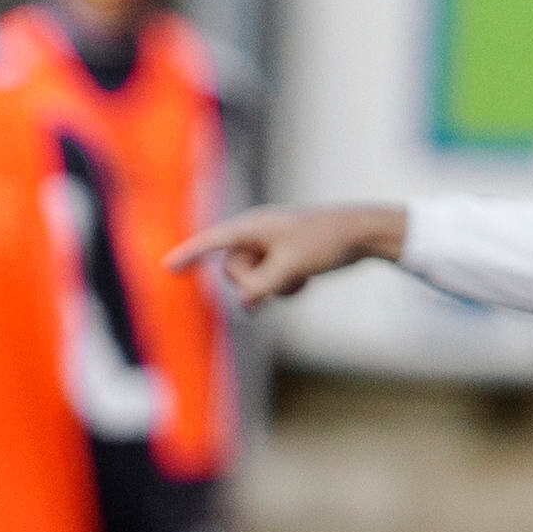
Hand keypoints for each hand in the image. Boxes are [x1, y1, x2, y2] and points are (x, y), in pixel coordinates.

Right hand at [165, 202, 405, 308]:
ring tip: (297, 280)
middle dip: (252, 283)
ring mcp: (270, 246)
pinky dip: (281, 286)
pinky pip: (267, 280)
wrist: (365, 233)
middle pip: (232, 269)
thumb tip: (245, 304)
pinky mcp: (283, 256)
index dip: (188, 255)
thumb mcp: (290, 269)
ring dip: (270, 287)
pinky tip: (303, 280)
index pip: (211, 242)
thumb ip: (260, 289)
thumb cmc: (326, 241)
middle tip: (281, 282)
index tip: (166, 268)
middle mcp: (257, 234)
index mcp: (253, 227)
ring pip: (250, 278)